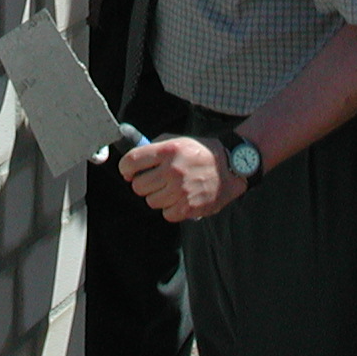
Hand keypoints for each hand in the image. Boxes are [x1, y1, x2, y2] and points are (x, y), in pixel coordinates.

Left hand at [120, 134, 243, 221]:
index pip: (131, 161)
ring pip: (151, 201)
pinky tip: (180, 199)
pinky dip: (170, 209)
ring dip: (158, 197)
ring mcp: (181, 190)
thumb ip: (154, 148)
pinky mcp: (188, 207)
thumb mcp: (178, 142)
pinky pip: (166, 214)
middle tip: (154, 181)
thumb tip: (131, 160)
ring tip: (171, 189)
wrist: (231, 167)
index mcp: (168, 151)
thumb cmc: (200, 153)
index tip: (128, 172)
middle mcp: (173, 170)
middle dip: (143, 184)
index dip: (125, 168)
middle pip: (138, 186)